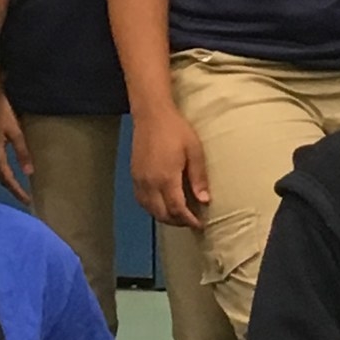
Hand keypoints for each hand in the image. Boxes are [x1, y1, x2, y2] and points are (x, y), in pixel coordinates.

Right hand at [0, 94, 34, 204]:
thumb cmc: (2, 108)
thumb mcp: (14, 129)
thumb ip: (21, 150)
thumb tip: (29, 173)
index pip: (7, 178)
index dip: (17, 190)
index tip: (28, 201)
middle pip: (2, 177)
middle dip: (13, 189)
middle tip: (25, 199)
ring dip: (9, 180)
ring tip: (19, 188)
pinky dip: (6, 169)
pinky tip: (11, 169)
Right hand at [131, 106, 209, 229]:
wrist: (151, 115)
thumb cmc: (176, 130)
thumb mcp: (194, 151)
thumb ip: (199, 178)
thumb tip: (204, 200)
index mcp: (166, 178)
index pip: (177, 209)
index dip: (189, 220)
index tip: (200, 224)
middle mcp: (150, 183)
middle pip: (162, 214)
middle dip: (178, 222)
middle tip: (191, 221)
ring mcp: (139, 180)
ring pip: (150, 210)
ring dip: (164, 217)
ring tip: (179, 215)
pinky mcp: (134, 175)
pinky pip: (142, 201)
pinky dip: (153, 208)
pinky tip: (162, 205)